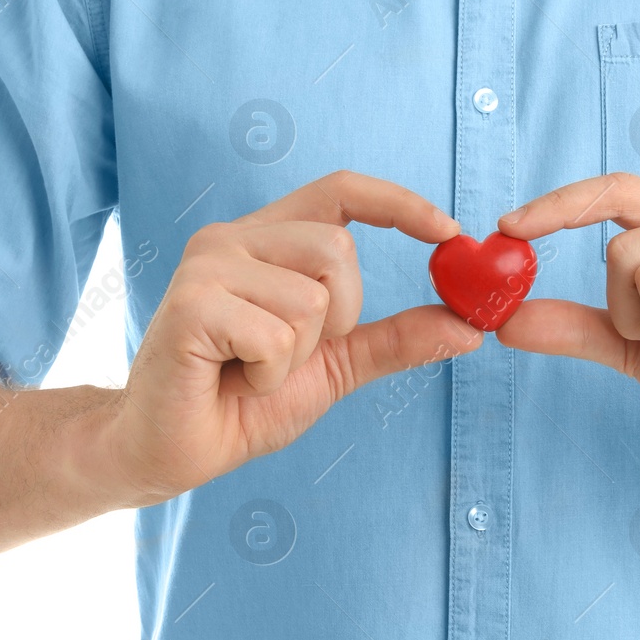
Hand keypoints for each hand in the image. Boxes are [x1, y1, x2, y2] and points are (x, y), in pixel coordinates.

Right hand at [97, 171, 481, 502]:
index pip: (341, 190)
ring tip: (253, 369)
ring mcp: (207, 265)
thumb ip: (394, 339)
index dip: (399, 203)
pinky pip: (276, 334)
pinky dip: (269, 374)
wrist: (169, 450)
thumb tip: (469, 327)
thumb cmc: (241, 401)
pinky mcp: (191, 303)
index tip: (450, 231)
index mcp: (266, 239)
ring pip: (312, 296)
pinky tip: (233, 380)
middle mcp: (233, 237)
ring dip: (298, 354)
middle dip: (339, 318)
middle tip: (290, 354)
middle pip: (338, 249)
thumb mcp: (334, 366)